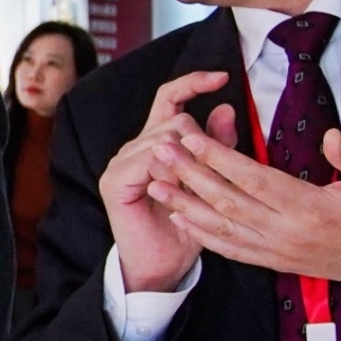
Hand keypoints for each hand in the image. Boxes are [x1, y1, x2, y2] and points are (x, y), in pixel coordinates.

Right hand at [101, 71, 234, 294]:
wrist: (163, 264)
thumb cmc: (188, 225)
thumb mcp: (210, 180)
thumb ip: (216, 146)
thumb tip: (227, 108)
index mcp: (156, 141)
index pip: (170, 96)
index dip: (193, 82)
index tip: (222, 76)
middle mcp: (136, 145)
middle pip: (176, 119)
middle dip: (200, 144)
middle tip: (206, 178)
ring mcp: (121, 161)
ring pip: (164, 138)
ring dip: (186, 164)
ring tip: (188, 192)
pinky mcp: (114, 179)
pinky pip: (147, 159)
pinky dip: (166, 173)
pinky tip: (170, 191)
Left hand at [146, 118, 340, 305]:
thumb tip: (332, 135)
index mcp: (309, 208)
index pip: (253, 179)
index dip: (219, 158)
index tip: (192, 137)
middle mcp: (286, 232)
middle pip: (227, 201)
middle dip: (190, 174)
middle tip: (160, 150)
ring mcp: (277, 250)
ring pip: (222, 227)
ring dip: (185, 205)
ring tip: (156, 183)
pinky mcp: (275, 261)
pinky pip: (231, 250)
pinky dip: (203, 235)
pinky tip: (181, 220)